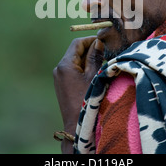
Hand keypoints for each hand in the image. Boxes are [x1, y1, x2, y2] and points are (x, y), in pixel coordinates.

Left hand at [53, 36, 103, 152]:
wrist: (76, 125)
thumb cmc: (87, 100)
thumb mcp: (94, 77)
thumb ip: (95, 57)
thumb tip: (98, 42)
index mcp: (65, 65)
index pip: (77, 44)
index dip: (91, 40)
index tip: (104, 42)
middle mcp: (59, 68)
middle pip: (76, 51)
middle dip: (90, 50)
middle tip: (106, 52)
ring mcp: (59, 76)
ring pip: (75, 60)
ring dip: (88, 59)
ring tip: (102, 62)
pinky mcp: (62, 83)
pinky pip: (73, 69)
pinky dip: (83, 67)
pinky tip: (94, 72)